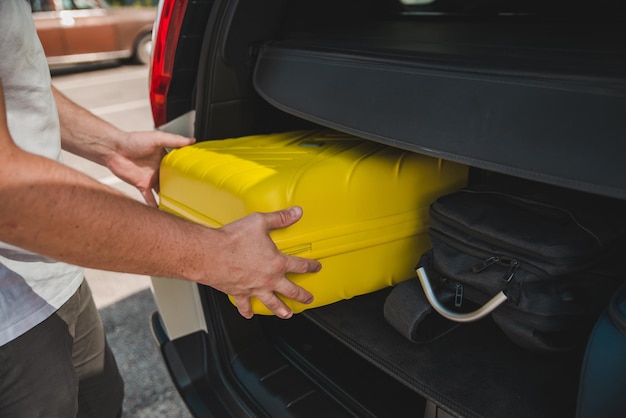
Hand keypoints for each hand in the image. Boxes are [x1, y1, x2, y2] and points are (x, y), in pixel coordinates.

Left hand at [106, 131, 194, 205]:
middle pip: (173, 181)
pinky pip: (150, 199)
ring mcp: (151, 179)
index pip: (179, 166)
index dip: (187, 172)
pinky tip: (163, 212)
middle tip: (193, 196)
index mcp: (164, 158)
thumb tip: (191, 140)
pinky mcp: (142, 186)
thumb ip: (174, 140)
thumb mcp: (157, 138)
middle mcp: (159, 169)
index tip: (198, 177)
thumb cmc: (132, 140)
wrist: (113, 149)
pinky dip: (156, 206)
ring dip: (171, 198)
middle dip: (181, 188)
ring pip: (164, 191)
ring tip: (182, 207)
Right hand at [205, 206, 320, 318]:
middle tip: (308, 299)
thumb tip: (296, 212)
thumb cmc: (232, 240)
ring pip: (272, 303)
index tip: (316, 267)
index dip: (311, 266)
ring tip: (287, 314)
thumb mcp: (260, 222)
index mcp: (277, 262)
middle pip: (291, 290)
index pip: (300, 265)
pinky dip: (247, 311)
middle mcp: (268, 279)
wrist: (210, 254)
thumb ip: (280, 218)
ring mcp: (254, 288)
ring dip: (281, 310)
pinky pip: (245, 305)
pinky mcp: (239, 293)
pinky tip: (249, 315)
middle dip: (302, 295)